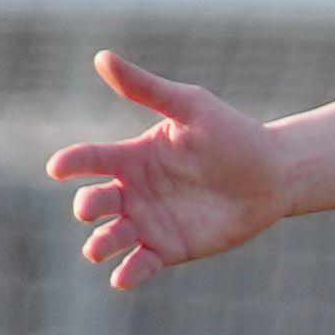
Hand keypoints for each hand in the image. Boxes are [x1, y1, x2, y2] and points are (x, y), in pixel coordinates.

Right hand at [45, 52, 287, 290]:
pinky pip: (138, 266)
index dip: (71, 163)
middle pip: (94, 203)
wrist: (275, 174)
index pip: (90, 160)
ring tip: (100, 247)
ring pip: (109, 239)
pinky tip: (122, 277)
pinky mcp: (168, 249)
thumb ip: (147, 89)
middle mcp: (133, 191)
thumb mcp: (191, 106)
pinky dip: (126, 274)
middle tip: (93, 207)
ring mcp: (149, 222)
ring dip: (99, 245)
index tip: (59, 167)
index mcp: (132, 156)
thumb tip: (101, 57)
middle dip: (87, 207)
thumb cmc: (233, 134)